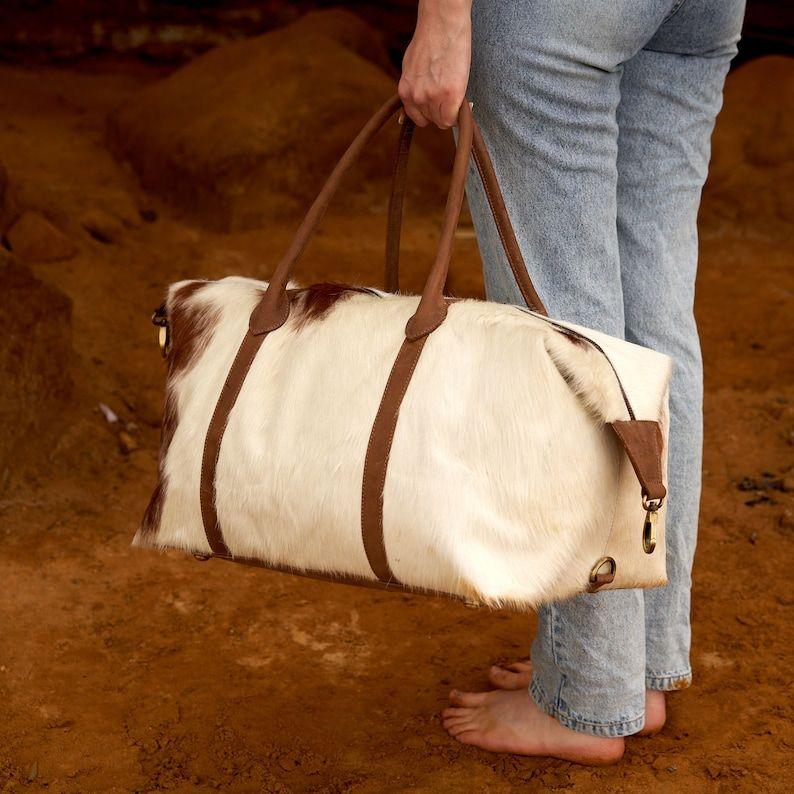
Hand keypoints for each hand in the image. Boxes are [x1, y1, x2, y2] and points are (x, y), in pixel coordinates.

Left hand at [399, 0, 472, 128]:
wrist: (442, 24)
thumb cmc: (430, 40)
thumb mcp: (412, 68)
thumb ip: (413, 87)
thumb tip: (416, 101)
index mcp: (405, 91)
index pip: (417, 118)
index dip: (430, 112)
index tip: (438, 104)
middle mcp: (416, 97)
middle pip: (431, 121)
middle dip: (440, 110)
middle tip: (448, 94)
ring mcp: (432, 97)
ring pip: (443, 120)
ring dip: (450, 110)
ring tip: (454, 89)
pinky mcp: (449, 95)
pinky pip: (453, 118)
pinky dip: (459, 112)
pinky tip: (461, 97)